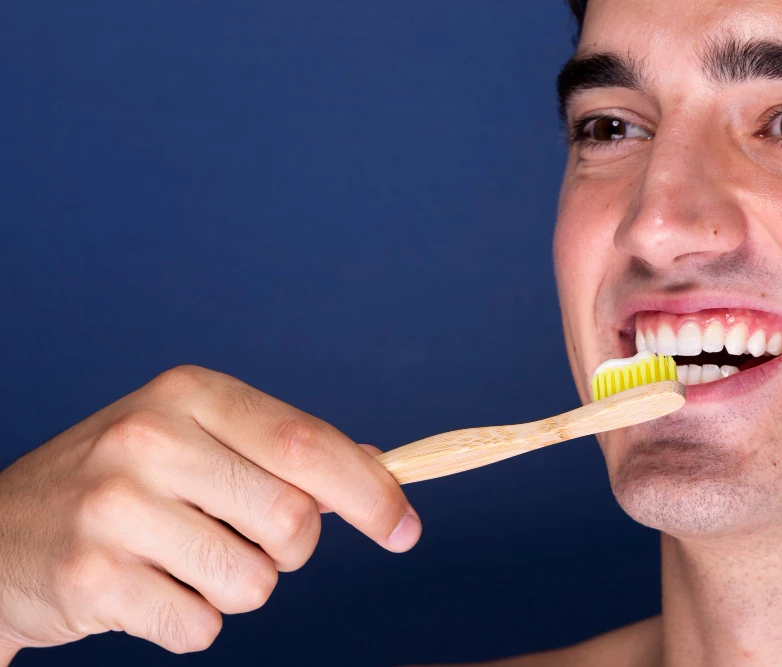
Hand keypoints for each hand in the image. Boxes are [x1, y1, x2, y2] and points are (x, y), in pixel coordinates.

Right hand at [0, 365, 420, 657]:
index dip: (370, 493)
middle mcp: (150, 439)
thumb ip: (284, 451)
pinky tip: (148, 588)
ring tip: (185, 560)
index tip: (404, 528)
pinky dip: (192, 620)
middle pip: (292, 520)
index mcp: (190, 395)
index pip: (307, 444)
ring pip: (254, 583)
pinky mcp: (94, 580)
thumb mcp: (198, 439)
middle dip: (290, 548)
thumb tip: (379, 471)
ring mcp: (116, 510)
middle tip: (246, 538)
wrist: (2, 534)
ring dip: (238, 586)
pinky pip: (201, 627)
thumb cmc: (123, 483)